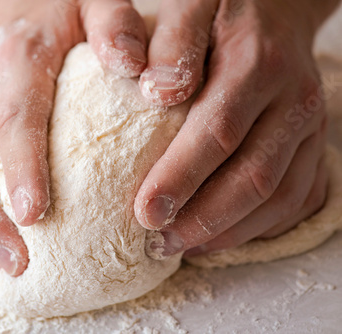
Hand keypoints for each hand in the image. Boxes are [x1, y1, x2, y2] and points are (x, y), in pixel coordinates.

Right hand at [0, 0, 149, 274]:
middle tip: (17, 262)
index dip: (21, 167)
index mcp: (17, 56)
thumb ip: (116, 26)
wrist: (28, 8)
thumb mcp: (100, 4)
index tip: (35, 216)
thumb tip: (131, 64)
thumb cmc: (73, 15)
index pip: (15, 117)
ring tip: (5, 265)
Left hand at [134, 0, 338, 256]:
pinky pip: (298, 200)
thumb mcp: (188, 5)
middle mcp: (292, 100)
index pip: (218, 131)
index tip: (144, 212)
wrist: (274, 7)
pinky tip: (220, 237)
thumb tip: (157, 93)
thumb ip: (170, 42)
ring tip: (181, 247)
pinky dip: (259, 228)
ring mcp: (309, 128)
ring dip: (229, 232)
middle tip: (158, 242)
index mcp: (256, 64)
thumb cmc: (217, 11)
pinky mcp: (313, 147)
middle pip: (253, 177)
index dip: (181, 178)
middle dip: (203, 219)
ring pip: (278, 198)